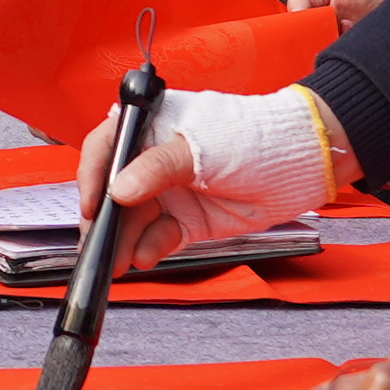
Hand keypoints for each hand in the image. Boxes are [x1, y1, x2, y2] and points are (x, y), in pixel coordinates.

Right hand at [77, 84, 335, 278]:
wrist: (300, 164)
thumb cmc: (253, 136)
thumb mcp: (201, 148)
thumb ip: (157, 168)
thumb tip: (119, 189)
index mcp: (151, 128)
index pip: (106, 147)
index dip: (91, 175)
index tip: (89, 204)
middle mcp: (153, 161)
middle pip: (113, 191)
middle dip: (103, 220)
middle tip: (96, 245)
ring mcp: (169, 193)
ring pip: (132, 220)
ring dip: (122, 241)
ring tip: (118, 261)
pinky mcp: (185, 222)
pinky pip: (157, 238)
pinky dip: (149, 248)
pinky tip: (146, 255)